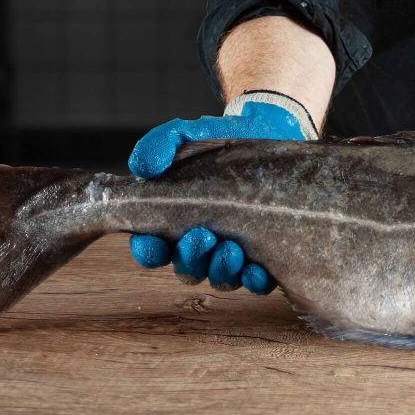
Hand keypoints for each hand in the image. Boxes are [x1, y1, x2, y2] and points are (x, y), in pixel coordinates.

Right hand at [127, 94, 317, 293]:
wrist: (273, 133)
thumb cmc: (223, 141)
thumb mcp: (188, 135)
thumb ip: (161, 144)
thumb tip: (142, 166)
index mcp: (178, 221)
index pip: (154, 248)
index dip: (148, 251)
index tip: (152, 240)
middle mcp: (205, 242)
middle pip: (187, 269)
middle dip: (190, 259)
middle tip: (201, 237)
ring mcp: (236, 251)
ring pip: (220, 278)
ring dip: (221, 270)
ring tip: (232, 249)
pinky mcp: (268, 254)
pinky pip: (258, 281)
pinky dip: (255, 280)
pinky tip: (257, 269)